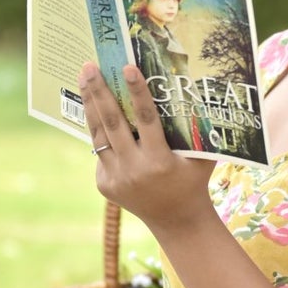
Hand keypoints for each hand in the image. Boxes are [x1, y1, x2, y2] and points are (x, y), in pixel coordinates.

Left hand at [80, 63, 216, 235]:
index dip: (137, 92)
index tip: (127, 67)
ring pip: (99, 135)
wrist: (176, 220)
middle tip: (90, 66)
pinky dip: (99, 132)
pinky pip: (101, 152)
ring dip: (90, 105)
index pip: (146, 119)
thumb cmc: (193, 181)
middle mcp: (134, 169)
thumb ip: (198, 129)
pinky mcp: (104, 184)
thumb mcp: (202, 156)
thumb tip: (196, 90)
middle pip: (113, 123)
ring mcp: (116, 178)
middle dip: (99, 92)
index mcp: (160, 161)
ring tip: (85, 78)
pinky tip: (96, 108)